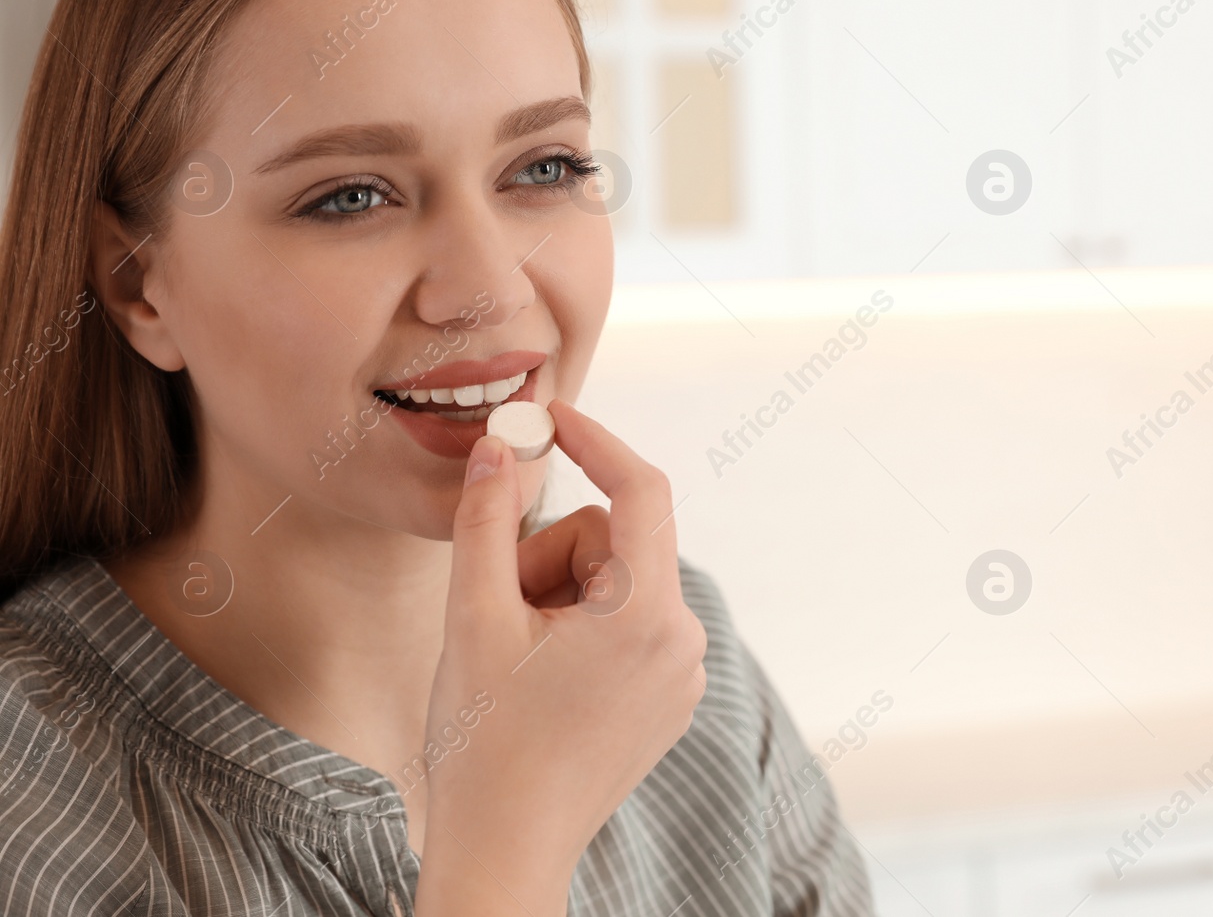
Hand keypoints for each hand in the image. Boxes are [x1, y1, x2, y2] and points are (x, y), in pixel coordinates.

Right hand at [414, 399, 706, 915]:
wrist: (505, 850)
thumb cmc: (484, 741)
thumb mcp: (471, 618)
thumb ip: (485, 520)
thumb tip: (496, 450)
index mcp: (646, 613)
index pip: (641, 489)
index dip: (596, 442)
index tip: (550, 419)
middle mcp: (683, 639)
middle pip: (615, 541)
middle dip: (550, 556)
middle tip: (499, 610)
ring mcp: (683, 674)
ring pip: (618, 584)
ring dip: (562, 596)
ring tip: (517, 658)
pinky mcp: (670, 699)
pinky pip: (630, 625)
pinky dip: (583, 629)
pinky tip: (543, 684)